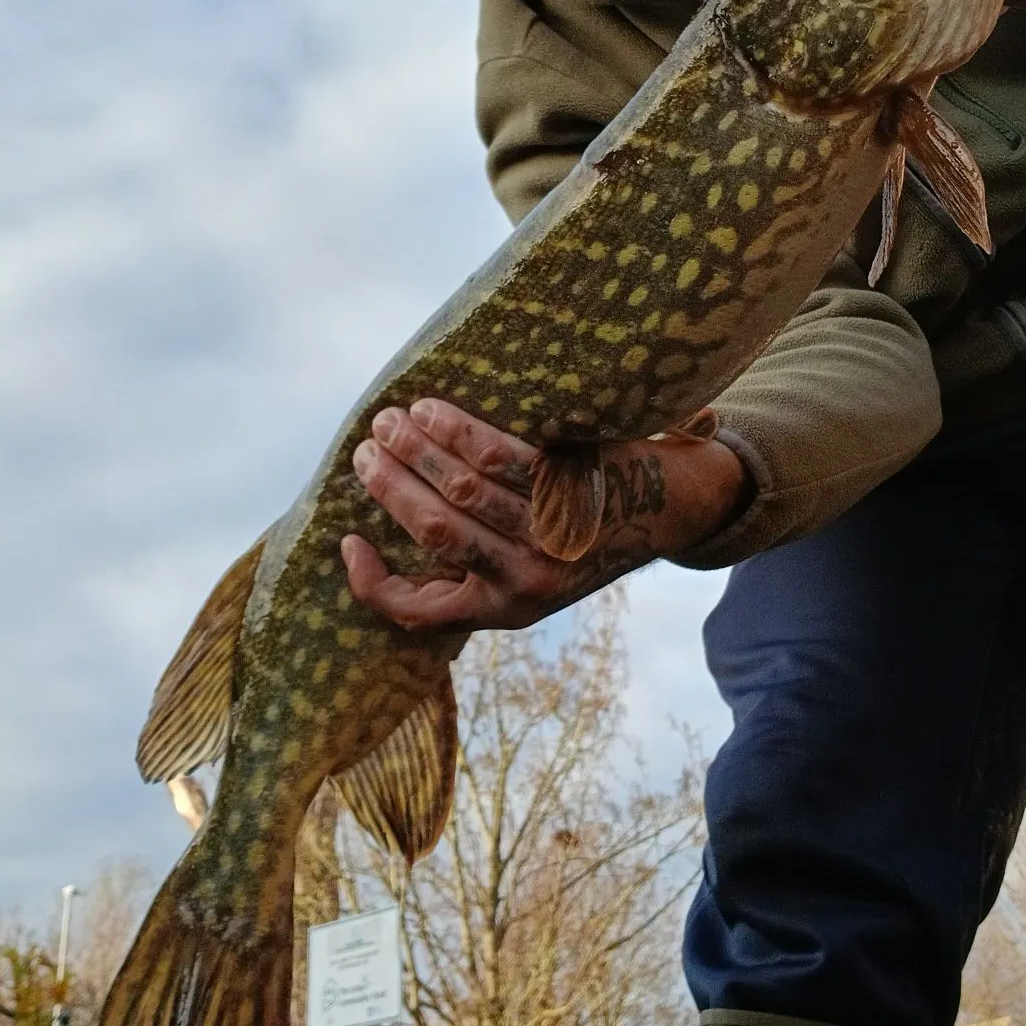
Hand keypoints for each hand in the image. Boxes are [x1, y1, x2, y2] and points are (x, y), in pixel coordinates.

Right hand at [341, 399, 746, 631]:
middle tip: (365, 449)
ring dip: (415, 449)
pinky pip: (500, 458)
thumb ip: (479, 564)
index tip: (350, 543)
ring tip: (391, 420)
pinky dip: (458, 431)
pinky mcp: (572, 491)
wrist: (675, 511)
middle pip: (433, 531)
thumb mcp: (533, 572)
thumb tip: (397, 535)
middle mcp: (527, 582)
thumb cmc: (587, 533)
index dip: (372, 583)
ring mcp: (552, 538)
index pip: (418, 614)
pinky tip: (435, 412)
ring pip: (461, 491)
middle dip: (388, 485)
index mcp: (506, 608)